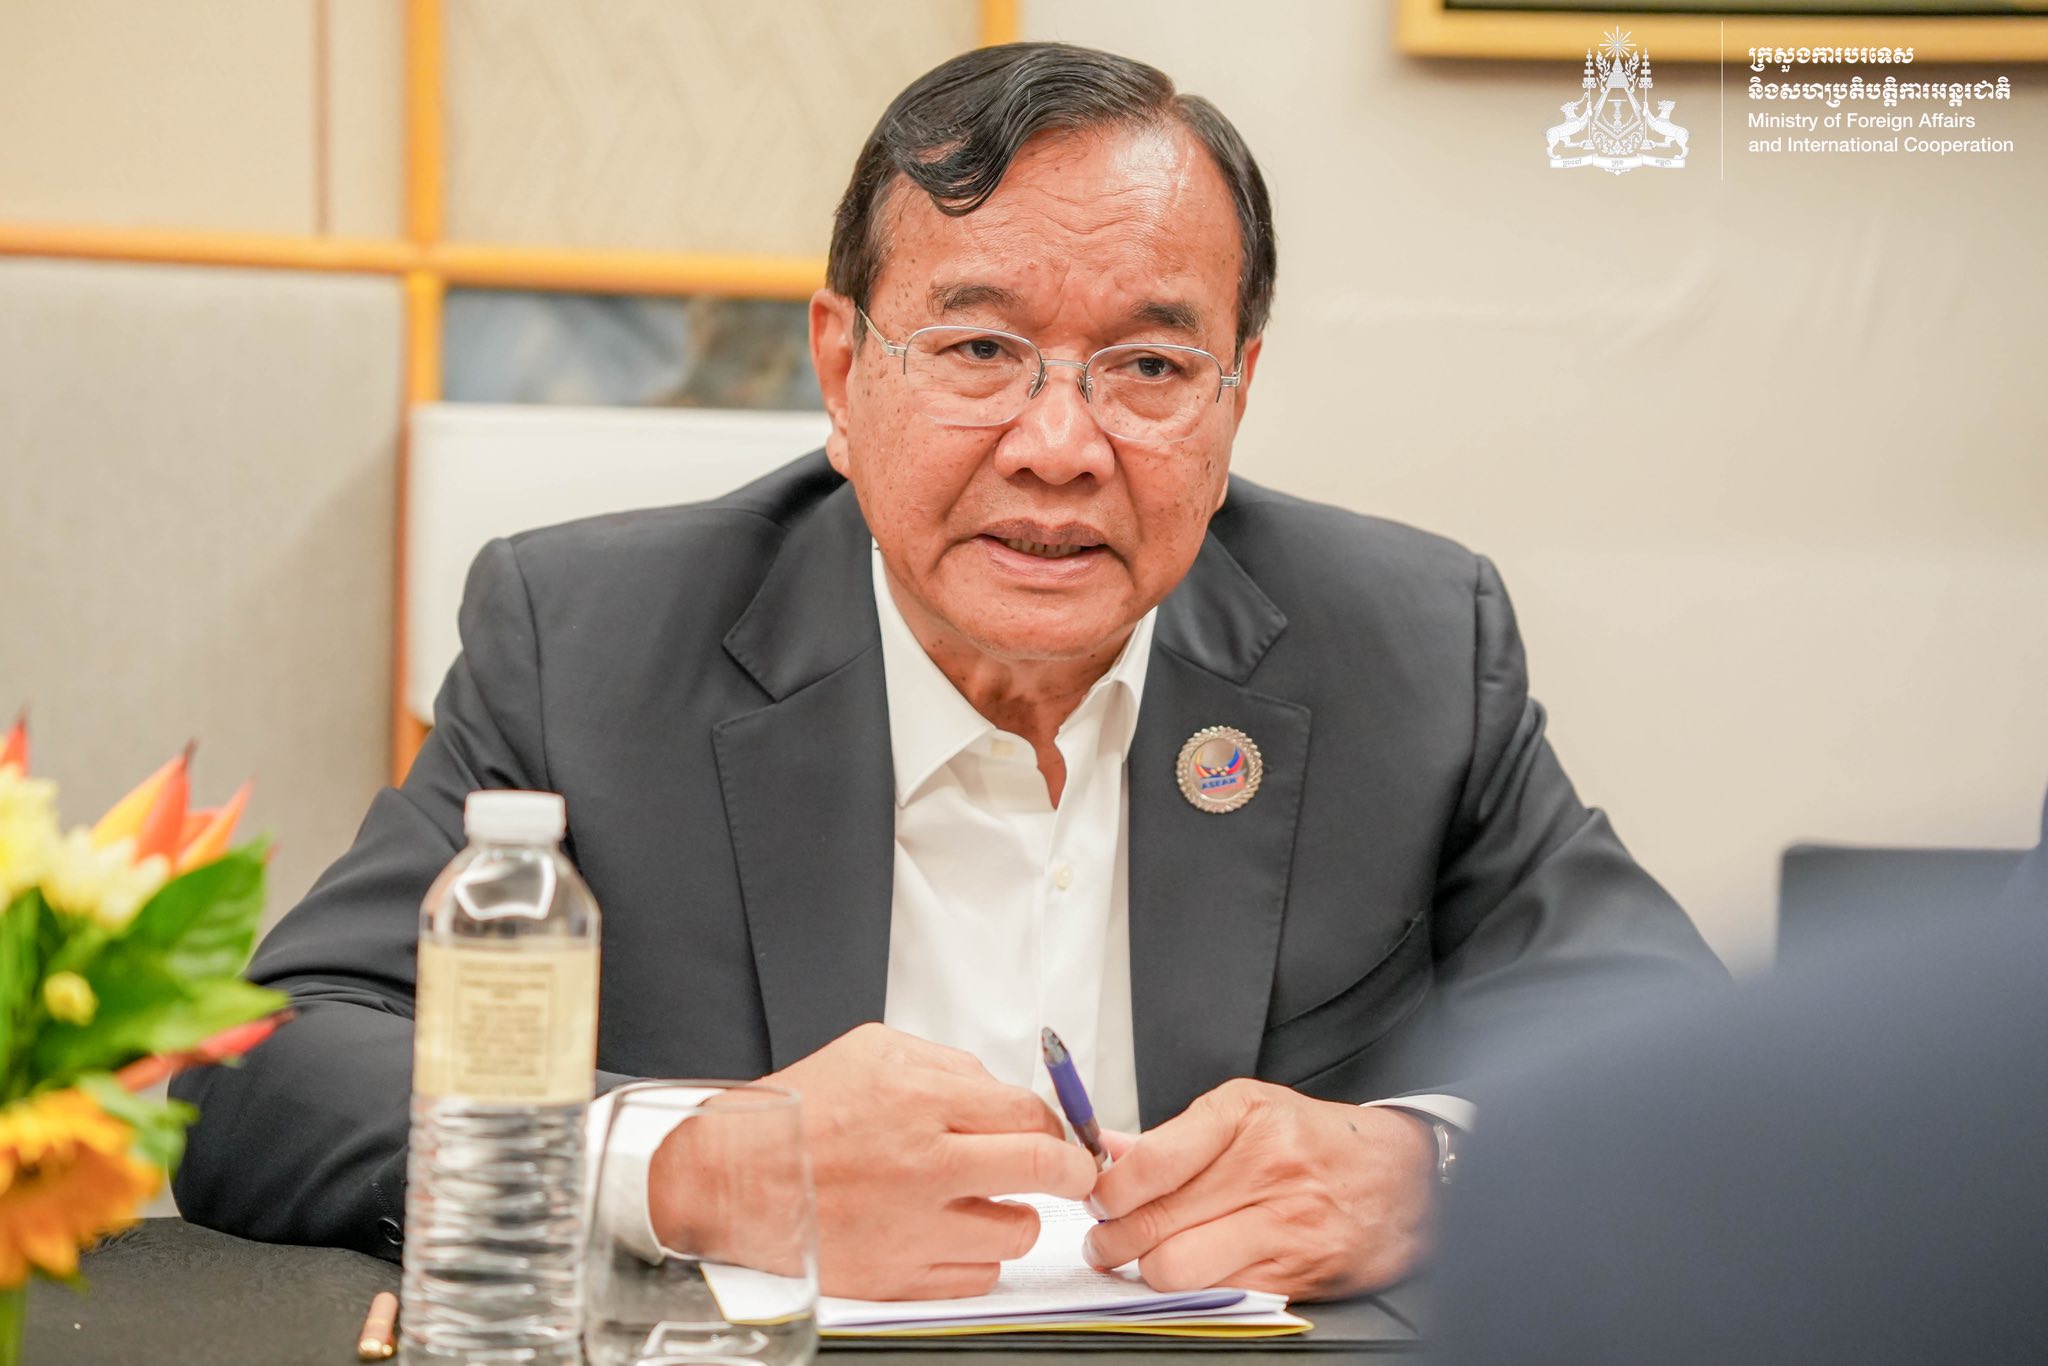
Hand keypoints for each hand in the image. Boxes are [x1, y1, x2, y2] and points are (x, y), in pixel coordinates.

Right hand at [647, 1023, 1095, 1299]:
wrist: (732, 1178)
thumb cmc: (798, 1115)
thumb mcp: (872, 1051)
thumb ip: (947, 1065)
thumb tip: (1001, 1091)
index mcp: (921, 1100)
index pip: (1031, 1114)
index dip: (1059, 1125)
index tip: (1063, 1135)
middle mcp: (926, 1165)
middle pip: (1046, 1168)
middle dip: (1073, 1170)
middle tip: (1073, 1173)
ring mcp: (916, 1227)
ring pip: (1020, 1232)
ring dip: (1018, 1216)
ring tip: (992, 1203)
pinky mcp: (900, 1276)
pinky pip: (977, 1276)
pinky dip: (977, 1257)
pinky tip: (953, 1234)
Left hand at [1083, 1079, 1435, 1300]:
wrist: (1409, 1179)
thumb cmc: (1320, 1141)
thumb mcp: (1249, 1110)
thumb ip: (1175, 1136)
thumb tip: (1107, 1151)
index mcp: (1244, 1115)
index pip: (1150, 1163)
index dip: (1107, 1190)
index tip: (1096, 1197)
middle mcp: (1264, 1168)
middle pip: (1153, 1222)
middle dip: (1110, 1239)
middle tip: (1103, 1238)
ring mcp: (1283, 1225)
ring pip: (1176, 1268)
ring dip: (1145, 1271)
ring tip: (1141, 1260)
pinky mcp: (1296, 1273)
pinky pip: (1217, 1293)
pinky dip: (1193, 1290)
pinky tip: (1190, 1273)